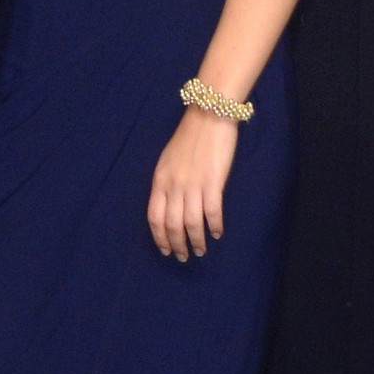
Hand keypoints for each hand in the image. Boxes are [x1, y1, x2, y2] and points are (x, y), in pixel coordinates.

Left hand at [147, 107, 237, 260]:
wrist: (208, 116)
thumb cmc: (189, 137)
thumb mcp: (168, 161)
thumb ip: (167, 183)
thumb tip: (170, 205)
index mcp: (159, 180)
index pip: (154, 217)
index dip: (159, 237)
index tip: (165, 250)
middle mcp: (173, 186)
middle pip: (172, 225)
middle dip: (177, 245)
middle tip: (183, 257)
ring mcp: (193, 185)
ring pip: (191, 223)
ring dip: (196, 241)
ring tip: (201, 251)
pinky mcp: (213, 182)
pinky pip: (212, 212)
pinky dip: (215, 226)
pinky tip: (218, 233)